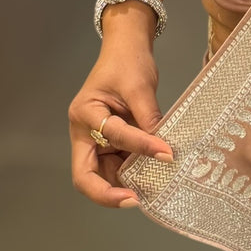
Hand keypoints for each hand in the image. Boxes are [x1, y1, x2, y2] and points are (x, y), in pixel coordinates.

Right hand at [68, 26, 173, 208]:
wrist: (127, 49)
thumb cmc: (127, 62)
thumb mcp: (140, 86)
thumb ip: (150, 118)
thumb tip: (165, 150)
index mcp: (84, 114)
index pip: (111, 136)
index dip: (139, 147)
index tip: (166, 154)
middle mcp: (84, 133)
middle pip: (86, 174)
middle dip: (107, 192)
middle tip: (135, 201)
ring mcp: (96, 141)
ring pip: (103, 175)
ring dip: (123, 186)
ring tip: (149, 193)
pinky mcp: (111, 144)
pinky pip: (118, 166)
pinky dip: (133, 175)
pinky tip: (151, 179)